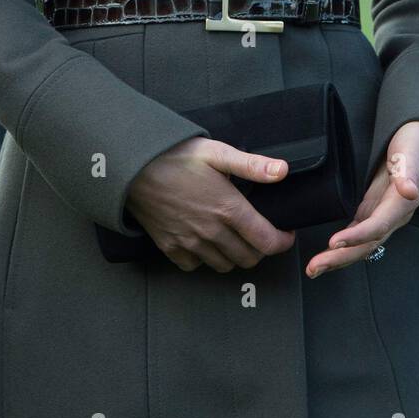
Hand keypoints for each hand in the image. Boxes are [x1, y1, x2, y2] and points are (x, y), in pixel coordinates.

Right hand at [126, 137, 296, 272]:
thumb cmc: (175, 155)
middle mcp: (211, 231)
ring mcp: (190, 243)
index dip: (283, 242)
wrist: (133, 166)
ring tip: (234, 236)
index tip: (284, 234)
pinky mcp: (170, 248)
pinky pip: (195, 265)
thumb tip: (282, 171)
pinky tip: (206, 240)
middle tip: (259, 232)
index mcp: (228, 208)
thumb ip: (252, 165)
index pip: (267, 241)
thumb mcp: (217, 152)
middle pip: (249, 258)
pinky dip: (205, 258)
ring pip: (224, 265)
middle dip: (261, 249)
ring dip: (235, 255)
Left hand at [306, 120, 418, 276]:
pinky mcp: (376, 207)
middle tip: (313, 268)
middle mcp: (395, 214)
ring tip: (314, 269)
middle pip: (368, 243)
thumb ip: (409, 169)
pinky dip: (344, 245)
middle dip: (341, 258)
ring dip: (339, 257)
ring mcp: (385, 213)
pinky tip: (329, 254)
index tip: (334, 243)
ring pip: (363, 243)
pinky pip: (360, 232)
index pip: (379, 225)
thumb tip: (409, 192)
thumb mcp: (413, 148)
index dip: (357, 236)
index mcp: (403, 202)